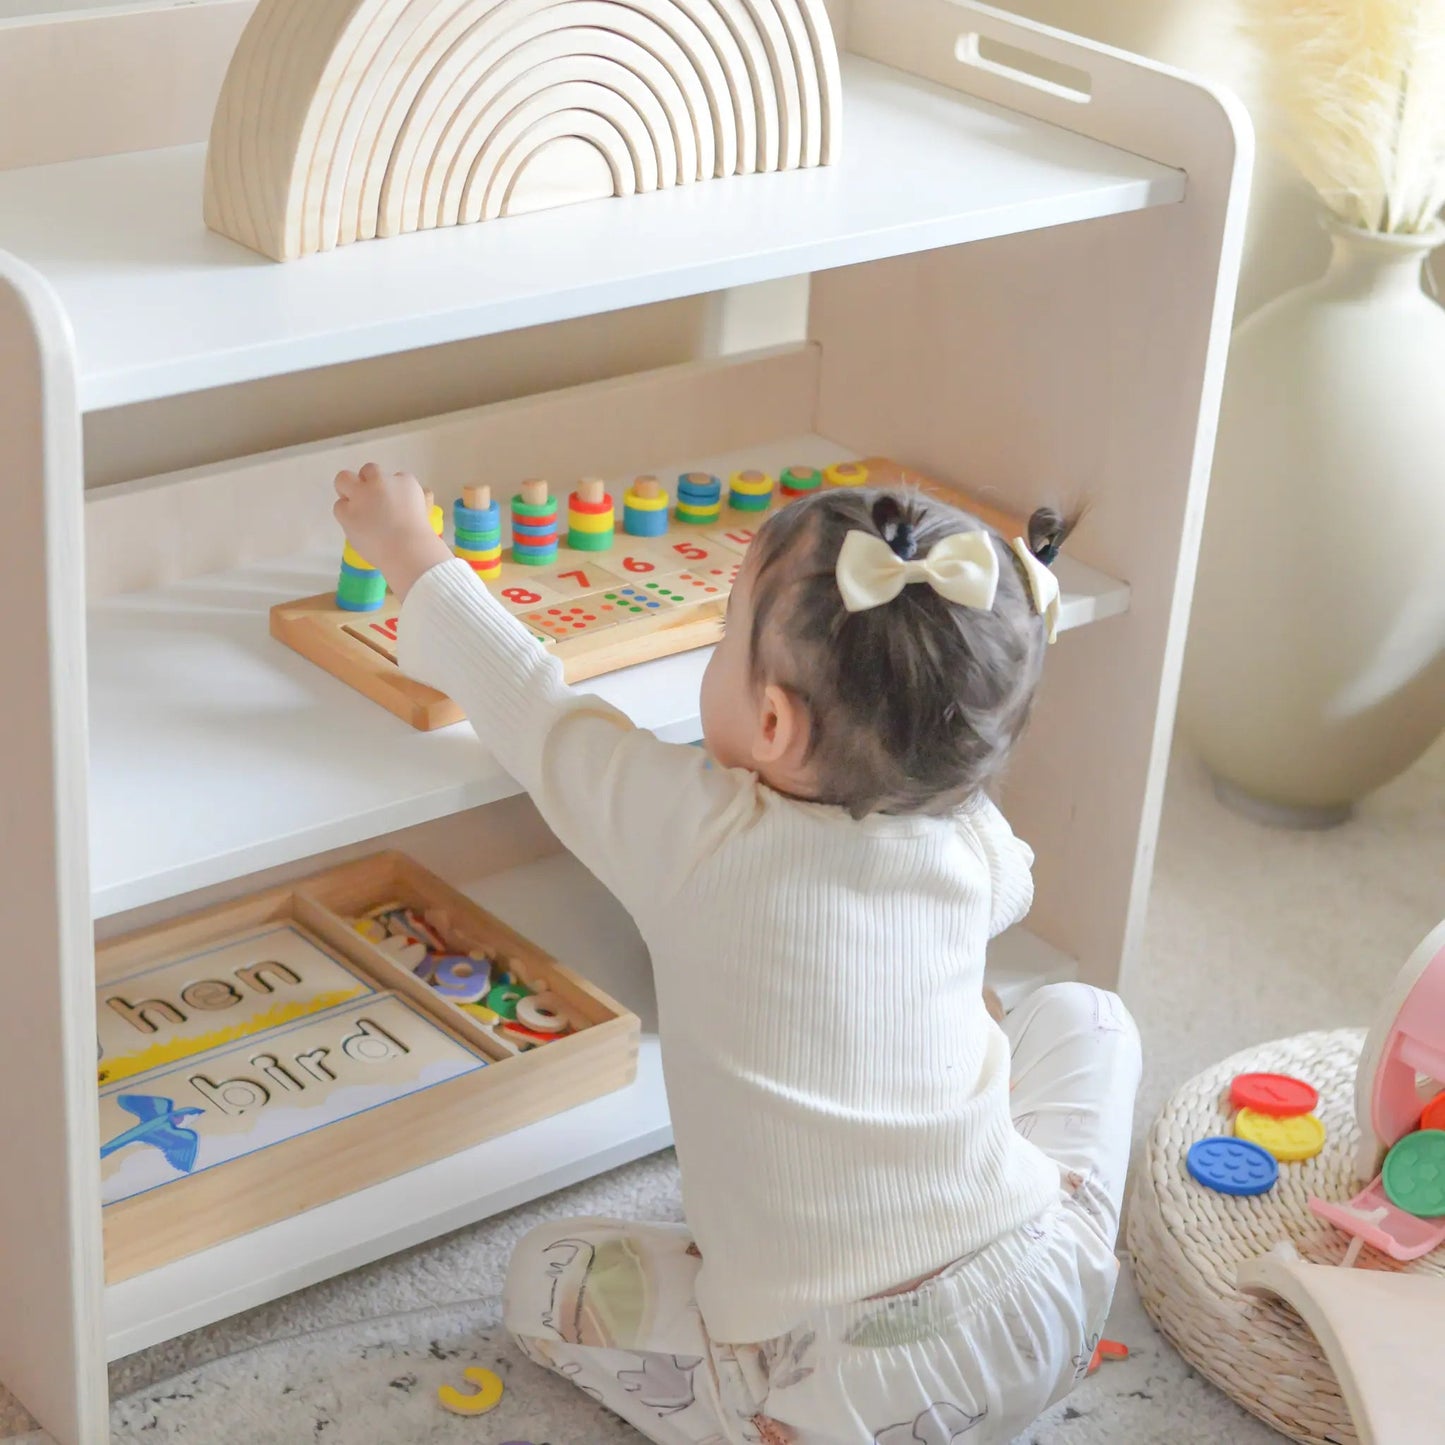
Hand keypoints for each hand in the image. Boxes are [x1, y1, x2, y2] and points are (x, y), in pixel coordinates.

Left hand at [333, 463, 451, 599]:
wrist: (407, 551)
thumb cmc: (422, 536)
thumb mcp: (427, 512)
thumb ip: (420, 500)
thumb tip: (423, 493)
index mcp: (405, 482)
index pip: (396, 478)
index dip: (392, 490)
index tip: (393, 503)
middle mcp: (381, 482)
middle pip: (369, 470)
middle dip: (366, 479)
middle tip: (367, 496)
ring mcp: (361, 495)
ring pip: (344, 479)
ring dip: (348, 491)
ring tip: (356, 509)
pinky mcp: (347, 511)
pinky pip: (339, 506)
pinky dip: (346, 514)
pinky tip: (355, 525)